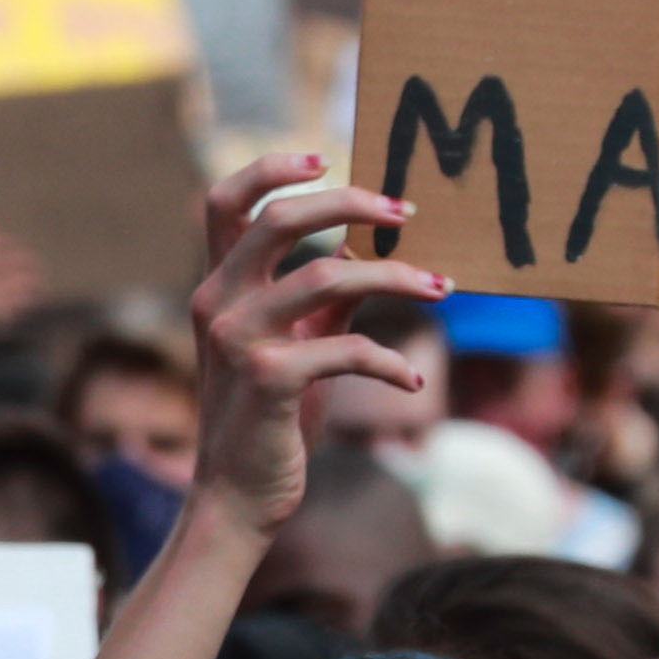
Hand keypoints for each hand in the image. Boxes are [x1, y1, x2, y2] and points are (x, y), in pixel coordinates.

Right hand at [178, 153, 442, 538]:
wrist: (238, 499)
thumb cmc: (270, 420)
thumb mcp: (295, 347)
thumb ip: (321, 299)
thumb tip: (365, 249)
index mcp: (218, 287)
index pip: (224, 202)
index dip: (271, 169)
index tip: (325, 159)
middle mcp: (217, 303)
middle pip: (280, 219)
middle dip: (350, 202)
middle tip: (407, 210)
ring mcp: (238, 339)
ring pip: (327, 276)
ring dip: (397, 277)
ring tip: (441, 288)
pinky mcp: (268, 379)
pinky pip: (347, 349)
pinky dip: (389, 361)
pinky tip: (412, 381)